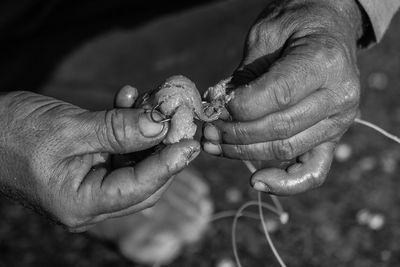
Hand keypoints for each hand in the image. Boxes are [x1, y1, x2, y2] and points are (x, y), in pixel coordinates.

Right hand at [0, 88, 199, 231]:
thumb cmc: (12, 132)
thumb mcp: (69, 128)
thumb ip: (118, 129)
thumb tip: (160, 124)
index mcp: (80, 203)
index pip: (138, 189)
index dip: (168, 165)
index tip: (191, 143)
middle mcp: (89, 202)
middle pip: (143, 181)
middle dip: (164, 149)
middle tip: (179, 120)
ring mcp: (90, 186)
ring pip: (135, 165)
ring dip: (147, 133)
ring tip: (153, 102)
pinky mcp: (90, 169)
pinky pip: (120, 153)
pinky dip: (128, 129)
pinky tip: (130, 100)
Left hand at [203, 0, 363, 194]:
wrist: (327, 28)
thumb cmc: (293, 26)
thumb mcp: (265, 36)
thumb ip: (244, 76)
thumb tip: (217, 108)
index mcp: (324, 62)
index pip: (276, 96)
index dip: (239, 108)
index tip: (214, 108)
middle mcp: (339, 96)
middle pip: (279, 128)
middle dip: (235, 133)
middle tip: (207, 130)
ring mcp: (339, 121)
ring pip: (286, 149)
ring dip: (244, 152)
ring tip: (215, 145)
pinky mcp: (333, 138)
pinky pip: (313, 171)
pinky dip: (285, 183)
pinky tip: (256, 182)